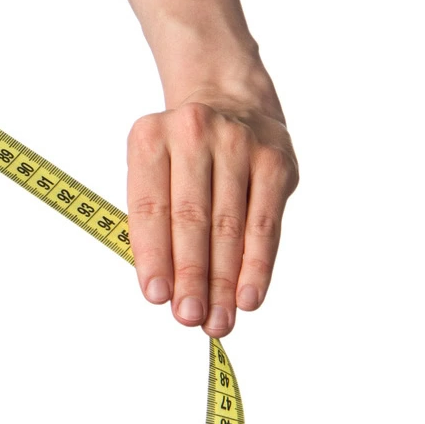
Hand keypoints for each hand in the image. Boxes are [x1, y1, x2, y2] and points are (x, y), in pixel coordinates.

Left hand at [126, 90, 297, 337]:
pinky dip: (257, 266)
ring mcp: (239, 143)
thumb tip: (167, 291)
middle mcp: (194, 133)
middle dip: (190, 276)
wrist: (231, 103)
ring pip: (230, 226)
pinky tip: (248, 297)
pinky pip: (265, 224)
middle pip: (191, 219)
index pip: (149, 206)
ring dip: (223, 281)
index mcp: (150, 137)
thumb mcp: (155, 170)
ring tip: (217, 320)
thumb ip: (155, 222)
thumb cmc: (185, 157)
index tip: (156, 297)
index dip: (153, 255)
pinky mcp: (275, 162)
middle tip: (188, 317)